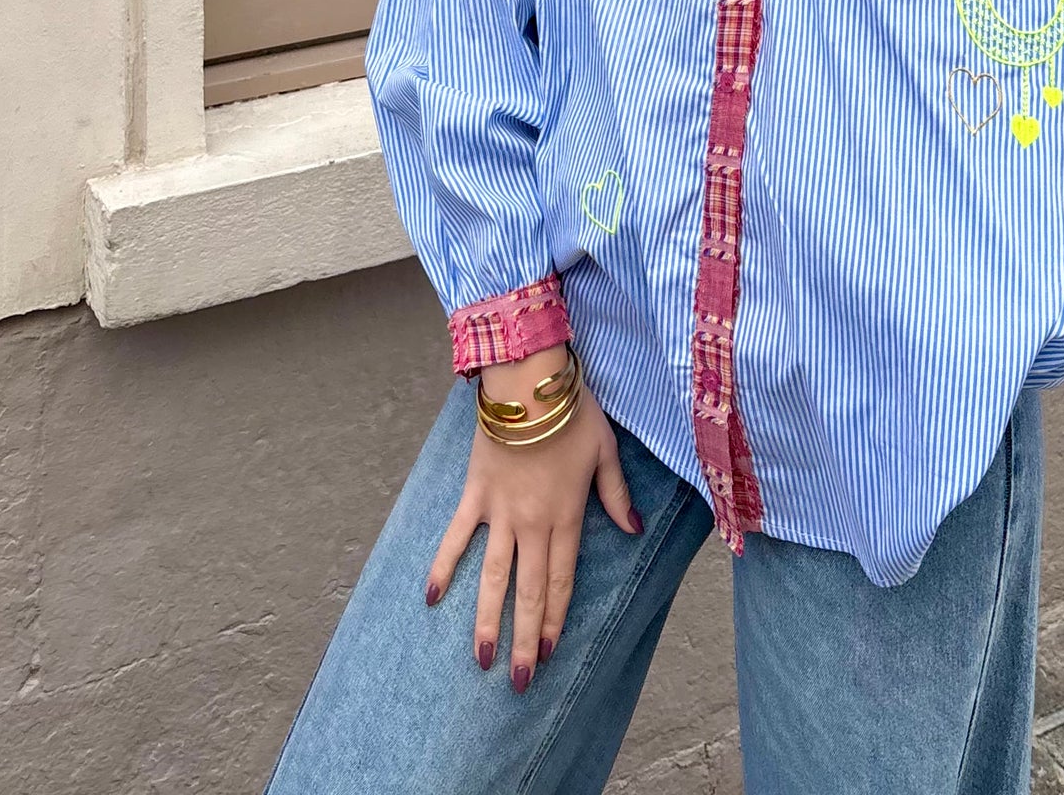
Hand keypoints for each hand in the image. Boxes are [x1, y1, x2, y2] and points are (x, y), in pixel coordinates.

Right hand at [424, 348, 642, 692]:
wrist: (529, 382)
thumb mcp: (606, 450)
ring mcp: (499, 512)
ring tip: (481, 659)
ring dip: (487, 619)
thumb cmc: (573, 412)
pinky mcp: (474, 494)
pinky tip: (432, 598)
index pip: (561, 580)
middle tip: (516, 681)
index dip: (554, 619)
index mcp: (566, 516)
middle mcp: (532, 523)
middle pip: (528, 590)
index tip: (547, 655)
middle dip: (523, 638)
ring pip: (493, 576)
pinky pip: (456, 536)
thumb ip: (616, 493)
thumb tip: (632, 528)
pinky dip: (443, 566)